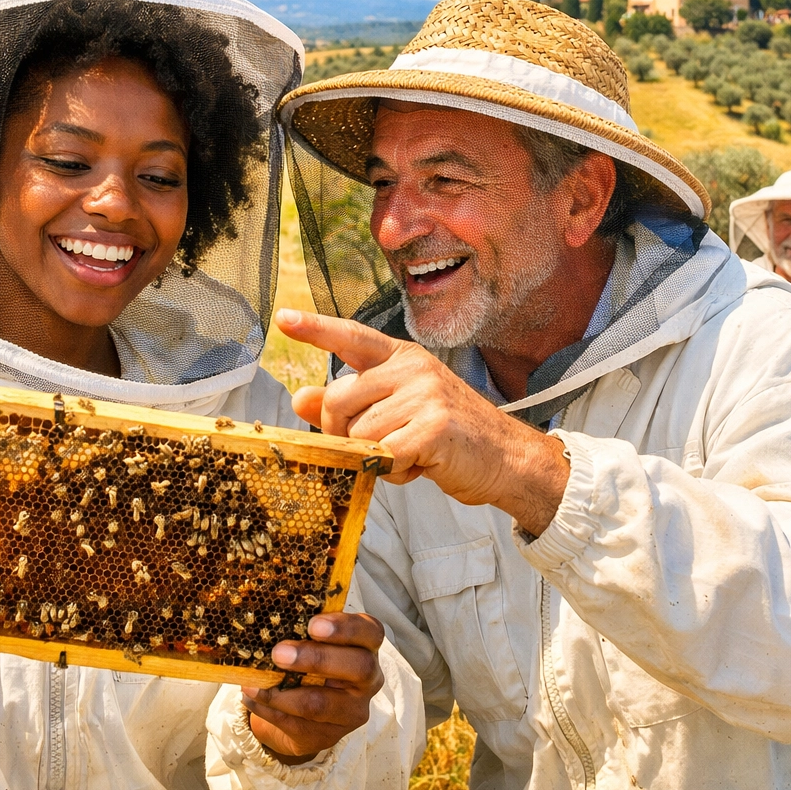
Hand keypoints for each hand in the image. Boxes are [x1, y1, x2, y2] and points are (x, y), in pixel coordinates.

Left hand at [242, 612, 385, 763]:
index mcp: (367, 647)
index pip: (371, 632)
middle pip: (358, 668)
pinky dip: (267, 709)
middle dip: (317, 659)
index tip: (313, 625)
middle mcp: (368, 680)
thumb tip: (263, 613)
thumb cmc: (309, 662)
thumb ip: (301, 627)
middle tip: (279, 653)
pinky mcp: (327, 737)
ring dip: (281, 692)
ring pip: (320, 705)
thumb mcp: (312, 642)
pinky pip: (295, 724)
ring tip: (252, 682)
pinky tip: (251, 696)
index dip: (346, 628)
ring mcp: (350, 712)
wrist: (303, 713)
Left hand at [274, 309, 569, 535]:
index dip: (315, 328)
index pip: (351, 337)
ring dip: (375, 457)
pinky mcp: (433, 426)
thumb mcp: (397, 412)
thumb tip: (300, 398)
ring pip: (360, 433)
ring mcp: (425, 394)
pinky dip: (394, 471)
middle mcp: (412, 368)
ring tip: (409, 455)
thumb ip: (348, 405)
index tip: (283, 318)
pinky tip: (419, 465)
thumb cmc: (450, 435)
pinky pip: (384, 455)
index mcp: (402, 358)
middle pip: (339, 399)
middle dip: (343, 434)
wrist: (507, 458)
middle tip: (369, 448)